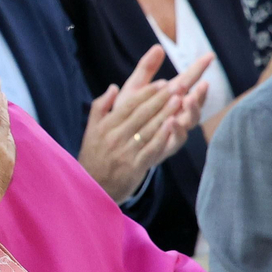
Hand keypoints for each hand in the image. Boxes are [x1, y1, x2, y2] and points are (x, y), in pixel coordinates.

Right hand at [78, 46, 209, 201]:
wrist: (92, 189)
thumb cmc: (93, 157)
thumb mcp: (90, 130)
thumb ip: (100, 107)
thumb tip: (113, 87)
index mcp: (105, 127)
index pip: (128, 105)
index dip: (147, 93)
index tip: (162, 83)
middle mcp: (115, 137)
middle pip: (141, 114)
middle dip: (161, 99)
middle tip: (178, 86)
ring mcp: (125, 152)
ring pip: (149, 128)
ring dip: (166, 113)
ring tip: (180, 100)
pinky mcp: (134, 167)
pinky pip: (151, 148)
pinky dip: (162, 135)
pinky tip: (174, 124)